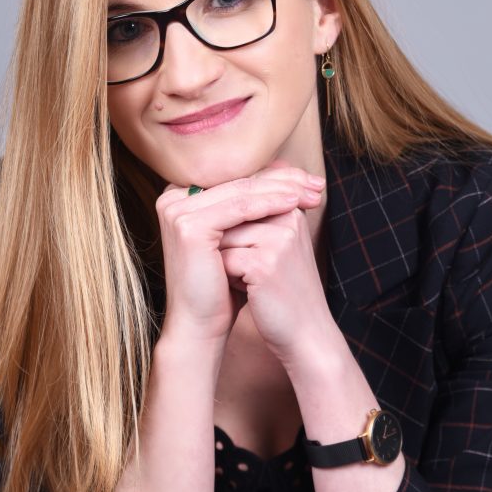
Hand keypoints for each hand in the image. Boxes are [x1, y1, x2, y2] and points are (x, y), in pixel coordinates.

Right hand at [156, 167, 324, 349]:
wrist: (201, 324)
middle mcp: (172, 198)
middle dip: (283, 181)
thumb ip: (254, 204)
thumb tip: (287, 168)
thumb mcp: (241, 238)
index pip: (237, 177)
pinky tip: (293, 204)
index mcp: (181, 196)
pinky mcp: (188, 225)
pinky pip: (237, 208)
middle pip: (239, 182)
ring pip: (241, 192)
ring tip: (312, 193)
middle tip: (318, 183)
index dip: (276, 175)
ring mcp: (176, 210)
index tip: (310, 180)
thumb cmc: (223, 285)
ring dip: (281, 190)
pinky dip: (268, 204)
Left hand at [218, 163, 336, 370]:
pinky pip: (223, 260)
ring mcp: (278, 238)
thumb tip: (204, 200)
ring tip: (252, 280)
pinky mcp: (265, 262)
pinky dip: (228, 278)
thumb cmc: (282, 289)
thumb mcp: (272, 247)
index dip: (233, 232)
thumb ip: (251, 220)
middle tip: (248, 271)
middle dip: (228, 246)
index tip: (248, 256)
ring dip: (226, 261)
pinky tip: (249, 290)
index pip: (240, 200)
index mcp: (289, 207)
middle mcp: (287, 216)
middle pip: (228, 218)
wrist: (306, 332)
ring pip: (222, 237)